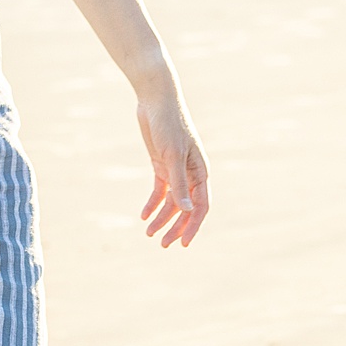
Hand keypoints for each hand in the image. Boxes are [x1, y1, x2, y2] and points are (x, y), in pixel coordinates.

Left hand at [135, 94, 210, 247]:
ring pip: (171, 201)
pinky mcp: (161, 164)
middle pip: (185, 208)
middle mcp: (190, 174)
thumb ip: (179, 183)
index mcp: (200, 173)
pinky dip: (153, 203)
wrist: (155, 101)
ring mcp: (175, 170)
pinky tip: (144, 215)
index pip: (200, 207)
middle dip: (175, 227)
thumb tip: (186, 211)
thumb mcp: (172, 155)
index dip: (193, 226)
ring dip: (161, 218)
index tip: (184, 244)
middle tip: (162, 244)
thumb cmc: (169, 125)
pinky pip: (159, 190)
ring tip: (149, 233)